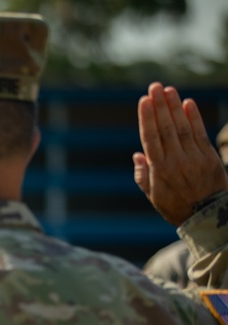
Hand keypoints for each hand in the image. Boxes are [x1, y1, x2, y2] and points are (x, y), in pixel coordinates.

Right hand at [133, 81, 227, 226]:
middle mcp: (176, 161)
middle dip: (160, 106)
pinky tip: (188, 103)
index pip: (151, 139)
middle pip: (166, 129)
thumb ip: (143, 175)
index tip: (144, 101)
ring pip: (182, 128)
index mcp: (159, 170)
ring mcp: (193, 158)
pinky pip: (200, 133)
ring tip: (168, 90)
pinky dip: (194, 118)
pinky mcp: (208, 157)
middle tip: (154, 87)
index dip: (147, 118)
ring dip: (175, 107)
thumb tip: (138, 155)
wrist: (207, 216)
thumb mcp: (153, 195)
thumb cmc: (175, 206)